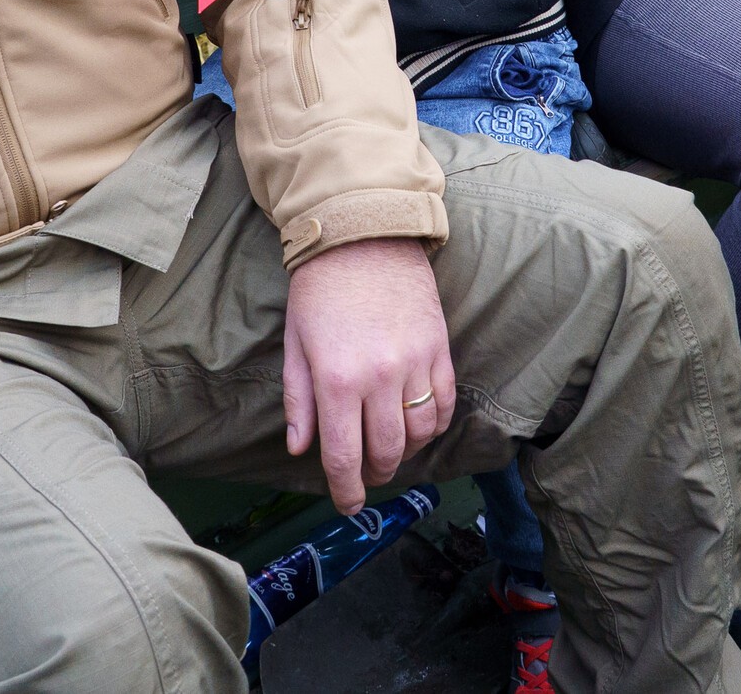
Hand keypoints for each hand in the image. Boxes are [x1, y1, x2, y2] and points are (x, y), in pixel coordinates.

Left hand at [284, 236, 453, 513]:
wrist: (363, 235)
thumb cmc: (319, 289)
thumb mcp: (295, 344)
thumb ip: (298, 401)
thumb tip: (300, 449)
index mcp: (336, 380)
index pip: (343, 456)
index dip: (346, 490)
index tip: (348, 505)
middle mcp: (379, 378)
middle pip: (386, 452)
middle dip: (375, 474)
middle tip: (366, 475)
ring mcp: (414, 364)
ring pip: (419, 434)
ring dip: (404, 452)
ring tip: (390, 449)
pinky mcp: (439, 348)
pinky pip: (445, 404)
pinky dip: (434, 425)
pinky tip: (418, 425)